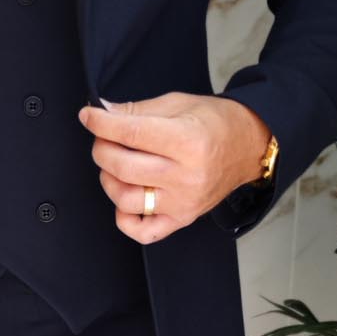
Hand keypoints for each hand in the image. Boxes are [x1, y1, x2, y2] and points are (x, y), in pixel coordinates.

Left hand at [77, 92, 272, 243]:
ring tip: (114, 166)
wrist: (248, 146)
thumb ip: (138, 110)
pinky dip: (124, 218)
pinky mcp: (183, 218)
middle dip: (101, 149)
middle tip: (103, 139)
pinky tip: (125, 198)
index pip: (131, 133)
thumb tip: (103, 112)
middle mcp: (186, 175)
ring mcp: (183, 202)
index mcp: (187, 141)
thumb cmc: (216, 123)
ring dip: (108, 180)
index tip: (88, 116)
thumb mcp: (178, 104)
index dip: (101, 124)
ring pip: (126, 199)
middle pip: (123, 167)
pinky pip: (143, 231)